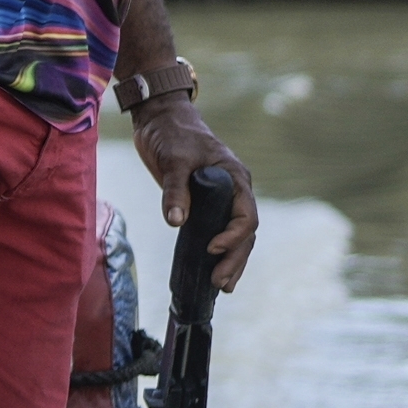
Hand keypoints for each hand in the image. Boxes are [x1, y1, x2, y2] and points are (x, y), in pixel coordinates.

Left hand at [133, 98, 256, 292]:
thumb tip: (176, 221)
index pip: (246, 215)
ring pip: (236, 236)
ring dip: (231, 261)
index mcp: (234, 178)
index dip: (233, 235)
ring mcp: (222, 199)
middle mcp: (234, 191)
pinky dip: (219, 252)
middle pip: (245, 232)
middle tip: (220, 282)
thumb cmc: (172, 134)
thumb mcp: (173, 160)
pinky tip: (212, 271)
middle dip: (235, 258)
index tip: (212, 247)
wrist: (161, 120)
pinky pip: (219, 231)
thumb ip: (175, 189)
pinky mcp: (206, 205)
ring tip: (222, 286)